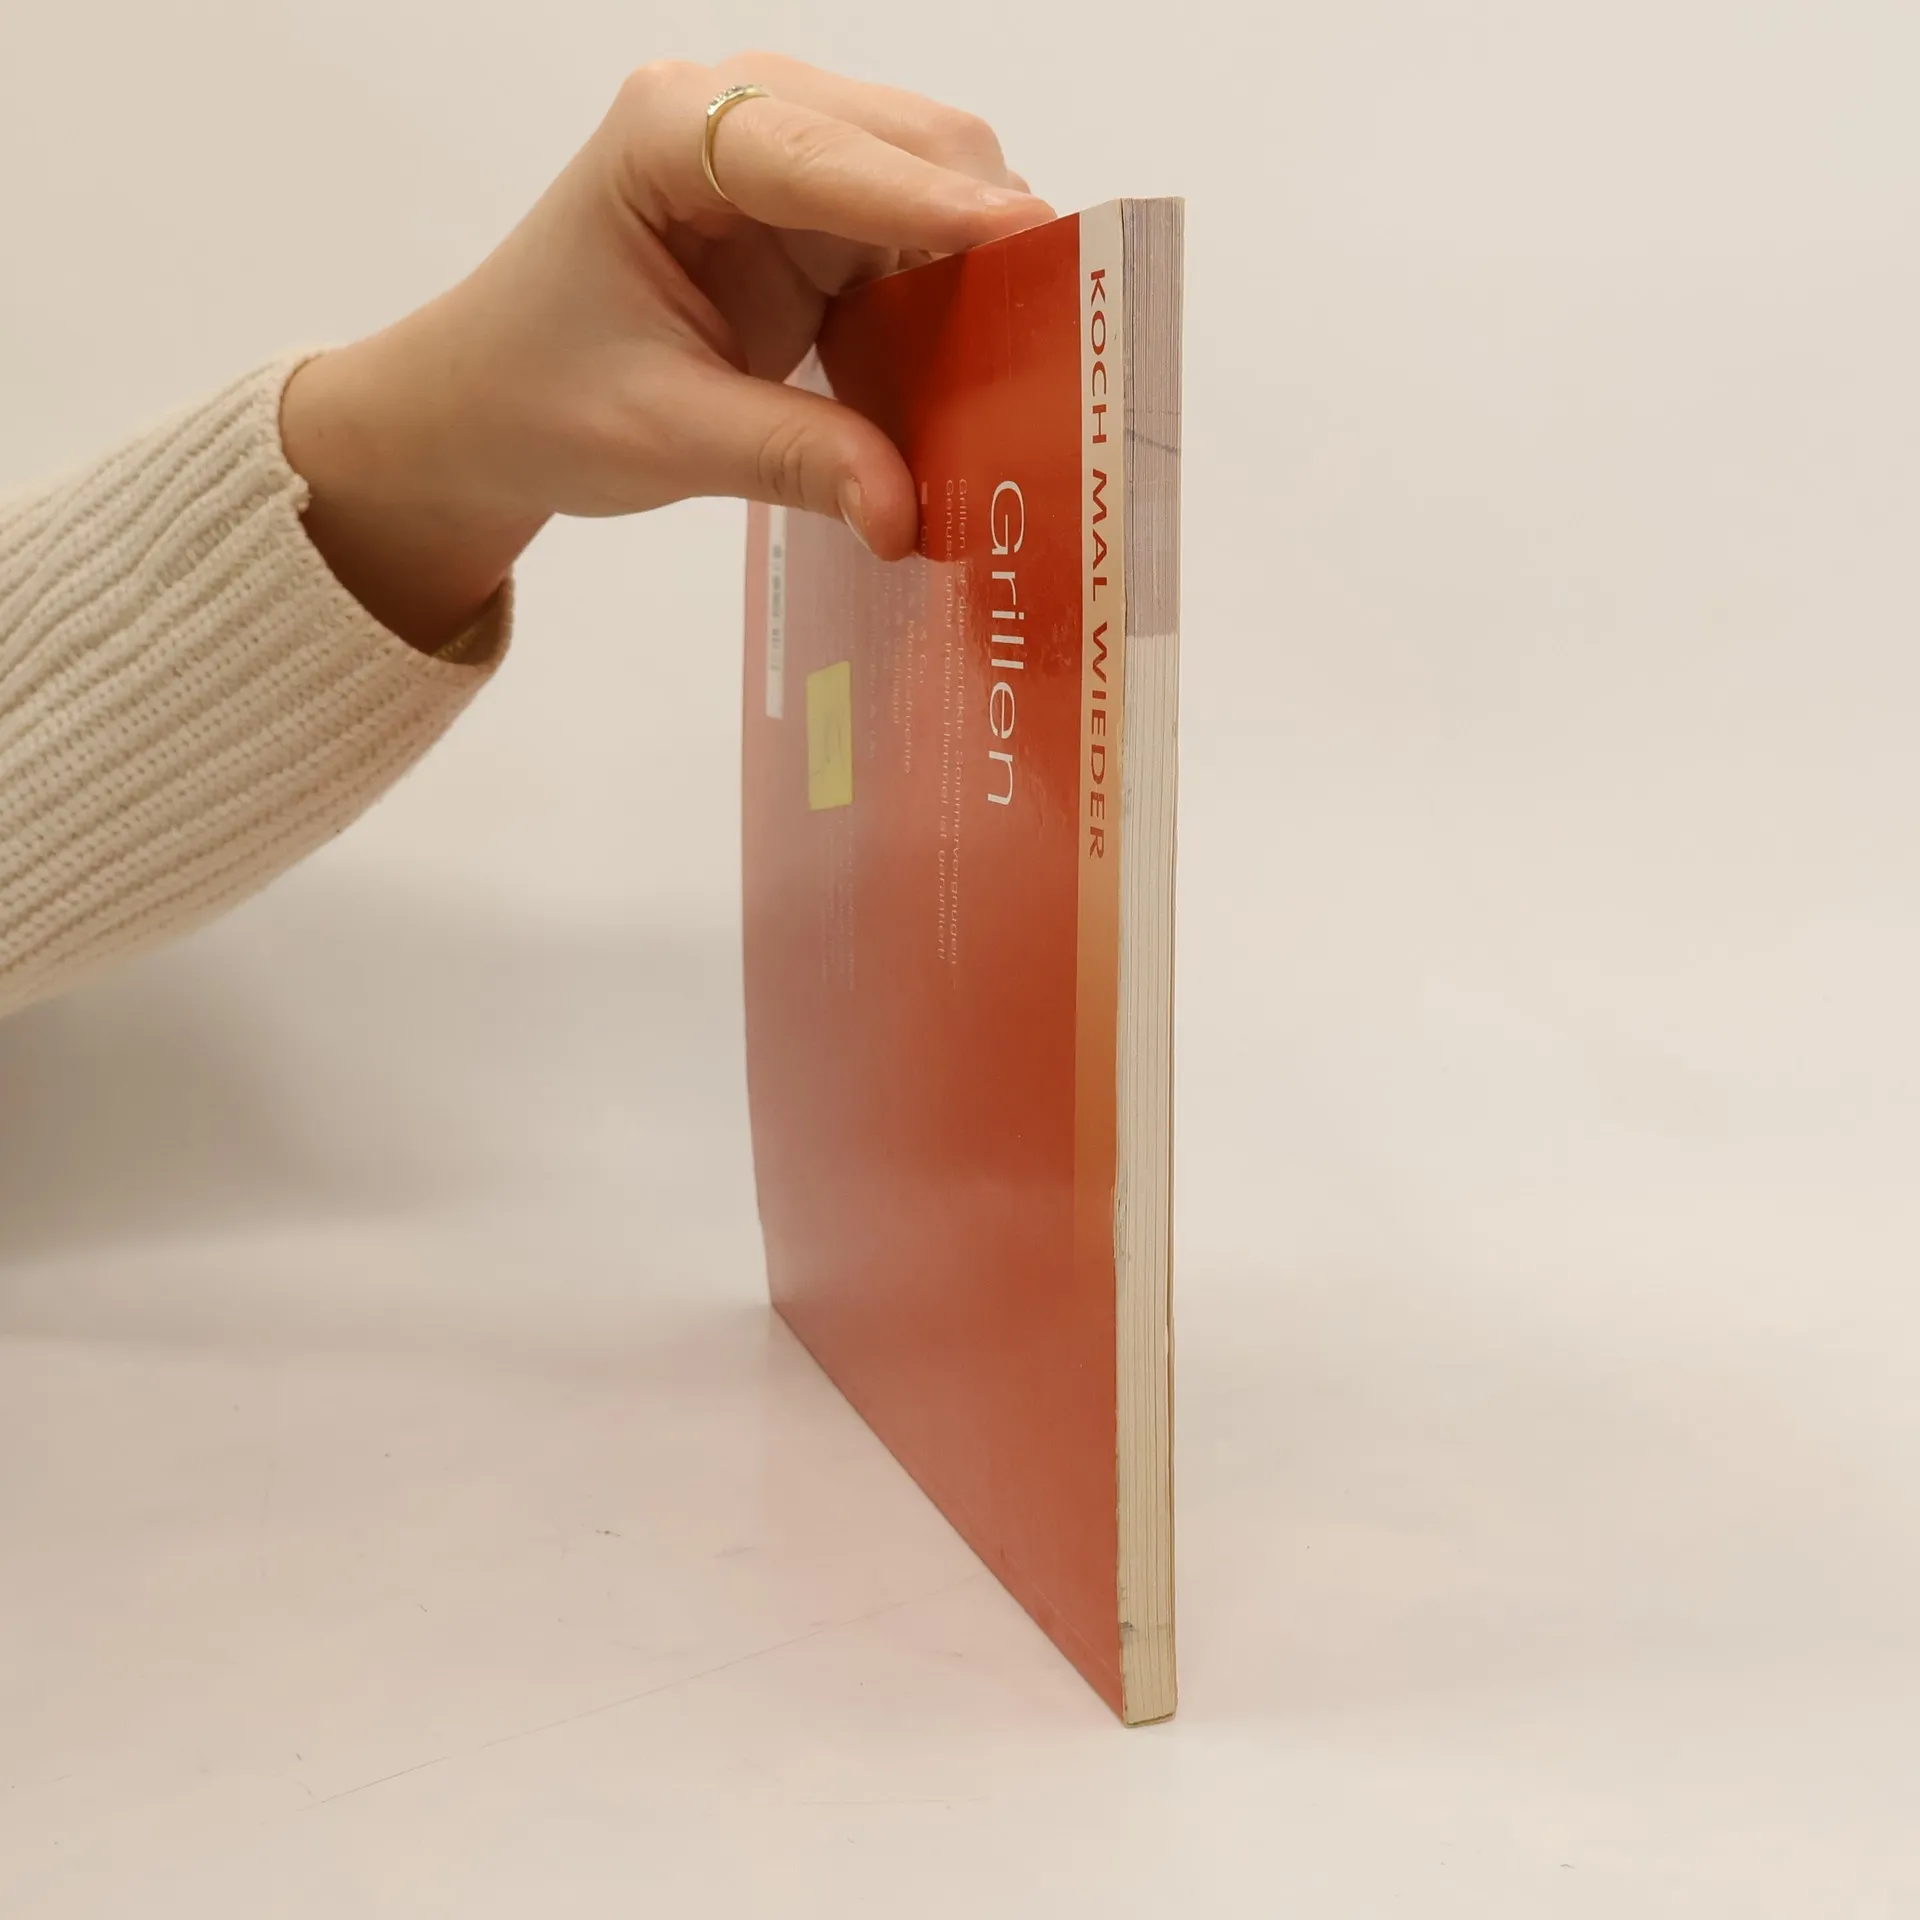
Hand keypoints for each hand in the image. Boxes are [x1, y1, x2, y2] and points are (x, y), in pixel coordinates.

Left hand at [280, 54, 1052, 647]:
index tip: (1029, 240)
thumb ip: (790, 459)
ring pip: (931, 179)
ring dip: (982, 262)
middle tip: (1056, 331)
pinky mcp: (812, 217)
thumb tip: (907, 512)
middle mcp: (735, 116)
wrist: (485, 406)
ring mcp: (783, 160)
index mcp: (667, 135)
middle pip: (908, 141)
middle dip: (985, 227)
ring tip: (1030, 353)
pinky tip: (976, 358)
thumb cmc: (538, 399)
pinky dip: (956, 292)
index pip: (823, 156)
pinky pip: (916, 236)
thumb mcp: (661, 436)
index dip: (931, 201)